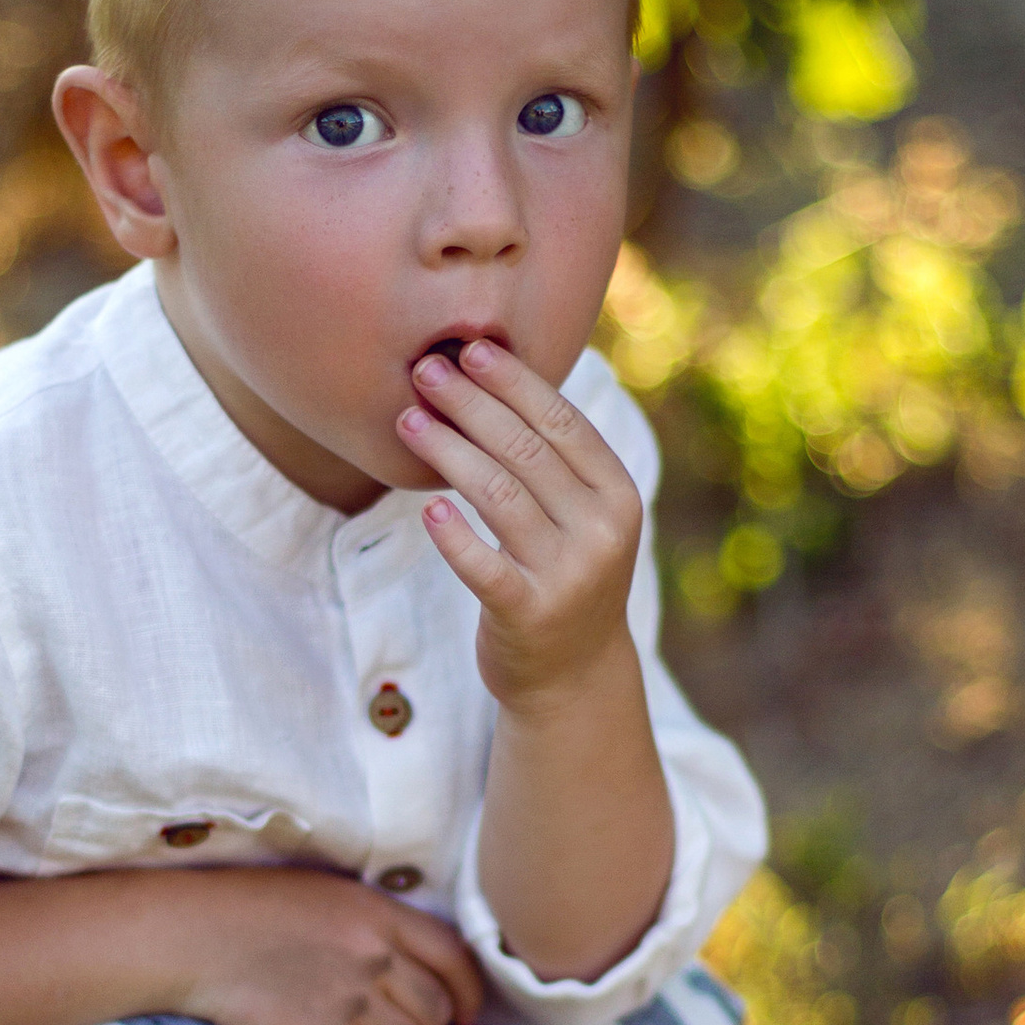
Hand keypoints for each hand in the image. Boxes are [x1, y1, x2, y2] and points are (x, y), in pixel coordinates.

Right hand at [175, 869, 482, 1024]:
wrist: (189, 936)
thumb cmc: (245, 911)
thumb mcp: (322, 895)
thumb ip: (369, 923)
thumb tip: (405, 965)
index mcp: (377, 913)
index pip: (452, 955)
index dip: (469, 991)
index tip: (467, 1015)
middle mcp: (372, 955)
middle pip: (434, 1012)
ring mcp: (347, 999)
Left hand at [397, 338, 643, 708]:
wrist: (573, 675)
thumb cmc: (564, 575)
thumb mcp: (582, 516)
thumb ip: (555, 459)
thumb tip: (495, 373)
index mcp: (617, 494)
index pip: (562, 422)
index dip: (514, 381)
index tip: (469, 349)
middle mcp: (601, 531)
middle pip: (525, 450)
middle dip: (470, 403)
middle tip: (425, 371)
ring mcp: (567, 575)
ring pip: (497, 495)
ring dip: (447, 451)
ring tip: (407, 421)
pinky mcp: (527, 614)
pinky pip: (483, 566)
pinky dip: (454, 536)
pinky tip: (428, 509)